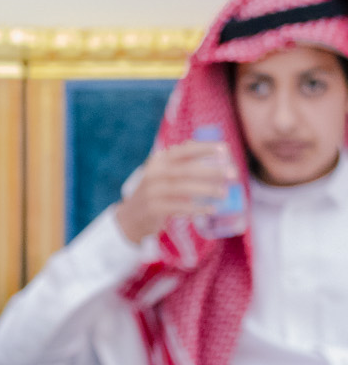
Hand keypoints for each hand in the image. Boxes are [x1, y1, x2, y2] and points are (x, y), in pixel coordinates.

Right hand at [115, 141, 239, 242]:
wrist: (131, 217)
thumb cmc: (156, 192)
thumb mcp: (164, 173)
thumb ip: (182, 162)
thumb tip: (208, 147)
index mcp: (158, 161)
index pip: (183, 151)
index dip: (204, 148)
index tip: (226, 150)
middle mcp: (154, 174)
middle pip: (186, 169)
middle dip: (212, 171)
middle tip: (233, 174)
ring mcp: (152, 191)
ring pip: (184, 188)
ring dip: (207, 190)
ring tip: (224, 193)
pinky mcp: (154, 209)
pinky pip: (180, 207)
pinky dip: (198, 208)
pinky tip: (212, 210)